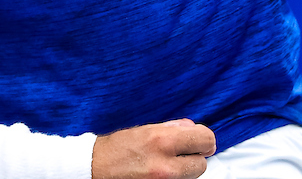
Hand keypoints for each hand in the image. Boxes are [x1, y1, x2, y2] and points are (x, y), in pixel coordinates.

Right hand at [92, 119, 215, 178]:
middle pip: (202, 164)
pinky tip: (162, 172)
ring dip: (185, 169)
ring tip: (168, 162)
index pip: (204, 140)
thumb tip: (192, 128)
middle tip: (183, 153)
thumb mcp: (145, 130)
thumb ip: (172, 128)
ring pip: (191, 177)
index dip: (205, 139)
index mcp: (162, 141)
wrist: (95, 169)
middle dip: (195, 157)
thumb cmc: (118, 148)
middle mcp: (165, 164)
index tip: (200, 141)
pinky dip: (175, 178)